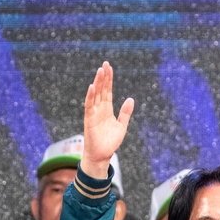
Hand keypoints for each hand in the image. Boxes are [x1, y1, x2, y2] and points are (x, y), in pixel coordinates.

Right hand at [81, 61, 133, 177]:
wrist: (102, 155)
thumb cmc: (110, 142)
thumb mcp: (121, 126)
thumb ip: (125, 113)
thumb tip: (131, 99)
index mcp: (107, 109)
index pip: (108, 90)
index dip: (109, 79)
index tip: (109, 67)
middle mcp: (99, 109)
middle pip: (101, 89)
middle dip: (103, 77)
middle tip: (105, 64)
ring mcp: (93, 113)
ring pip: (95, 94)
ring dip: (97, 83)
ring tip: (100, 71)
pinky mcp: (89, 119)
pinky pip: (89, 106)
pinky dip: (90, 96)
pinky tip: (92, 87)